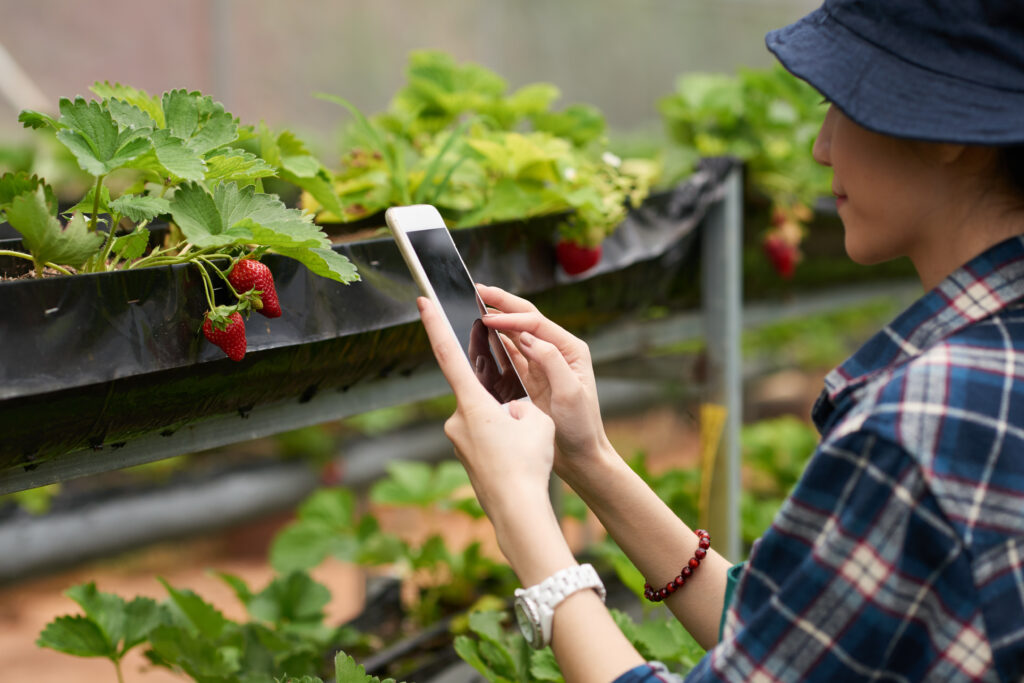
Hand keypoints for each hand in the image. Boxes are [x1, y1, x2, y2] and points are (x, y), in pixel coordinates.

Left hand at [417, 296, 557, 551]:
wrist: (517, 511)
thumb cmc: (527, 463)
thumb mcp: (536, 419)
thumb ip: (520, 404)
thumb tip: (510, 410)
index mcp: (472, 402)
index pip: (448, 354)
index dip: (435, 325)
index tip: (423, 302)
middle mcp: (457, 419)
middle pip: (481, 393)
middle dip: (504, 400)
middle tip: (524, 427)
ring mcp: (458, 440)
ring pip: (486, 418)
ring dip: (507, 425)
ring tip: (526, 449)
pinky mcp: (466, 457)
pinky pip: (486, 438)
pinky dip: (503, 442)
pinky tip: (519, 460)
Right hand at [476, 285, 610, 481]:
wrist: (580, 455)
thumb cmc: (581, 426)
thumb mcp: (570, 393)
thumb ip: (551, 361)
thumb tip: (528, 337)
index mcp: (569, 349)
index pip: (535, 323)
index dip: (510, 316)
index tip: (487, 318)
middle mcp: (555, 351)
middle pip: (524, 318)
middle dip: (501, 303)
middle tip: (477, 290)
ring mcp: (540, 364)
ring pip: (513, 334)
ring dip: (494, 320)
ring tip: (472, 308)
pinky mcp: (528, 378)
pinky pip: (507, 355)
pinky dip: (492, 344)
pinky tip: (477, 337)